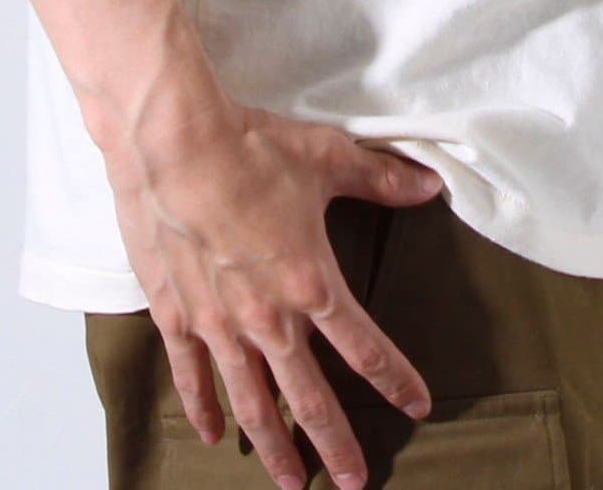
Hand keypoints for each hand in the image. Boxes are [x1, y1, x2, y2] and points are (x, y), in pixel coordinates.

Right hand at [96, 76, 443, 489]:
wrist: (173, 147)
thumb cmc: (251, 150)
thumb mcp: (327, 159)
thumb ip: (381, 180)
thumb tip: (429, 185)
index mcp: (312, 284)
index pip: (365, 348)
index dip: (395, 380)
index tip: (416, 407)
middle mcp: (268, 319)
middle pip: (310, 399)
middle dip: (335, 445)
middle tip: (354, 482)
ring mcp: (219, 324)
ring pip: (252, 403)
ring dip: (273, 447)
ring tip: (289, 482)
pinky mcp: (176, 315)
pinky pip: (192, 376)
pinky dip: (204, 410)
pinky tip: (214, 436)